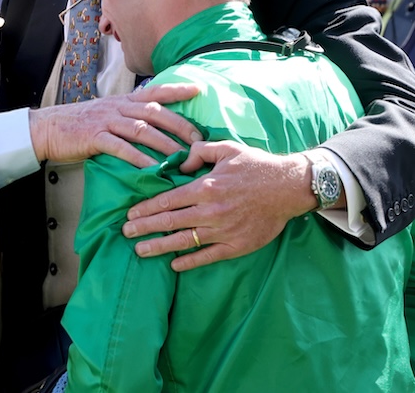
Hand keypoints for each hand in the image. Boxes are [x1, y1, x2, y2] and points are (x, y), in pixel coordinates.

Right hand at [29, 83, 200, 167]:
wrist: (48, 128)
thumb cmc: (80, 124)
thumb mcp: (107, 113)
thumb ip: (129, 117)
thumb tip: (155, 127)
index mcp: (123, 100)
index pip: (154, 91)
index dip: (176, 89)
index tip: (199, 89)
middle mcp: (118, 106)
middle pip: (155, 111)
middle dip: (179, 125)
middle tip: (198, 139)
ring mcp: (106, 120)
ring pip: (142, 129)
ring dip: (164, 144)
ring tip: (181, 157)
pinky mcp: (95, 137)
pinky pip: (121, 148)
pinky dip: (139, 158)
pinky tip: (152, 169)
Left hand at [122, 141, 318, 270]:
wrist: (288, 188)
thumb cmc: (256, 166)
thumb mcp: (227, 148)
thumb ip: (199, 152)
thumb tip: (179, 166)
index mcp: (206, 187)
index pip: (168, 200)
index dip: (146, 208)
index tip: (131, 214)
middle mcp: (211, 211)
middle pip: (170, 221)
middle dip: (145, 228)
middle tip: (126, 233)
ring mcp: (223, 231)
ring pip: (184, 241)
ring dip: (160, 246)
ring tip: (140, 251)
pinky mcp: (236, 246)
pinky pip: (208, 256)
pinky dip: (189, 261)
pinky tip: (174, 264)